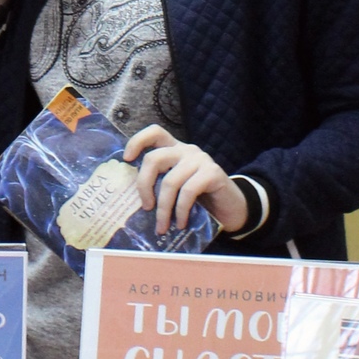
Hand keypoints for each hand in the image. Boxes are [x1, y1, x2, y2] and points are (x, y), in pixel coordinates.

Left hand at [121, 125, 247, 236]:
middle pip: (154, 159)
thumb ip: (160, 184)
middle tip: (146, 208)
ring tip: (162, 226)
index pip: (154, 132)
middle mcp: (186, 150)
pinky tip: (180, 223)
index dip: (137, 142)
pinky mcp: (212, 173)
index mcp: (174, 150)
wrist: (231, 208)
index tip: (127, 160)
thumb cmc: (199, 199)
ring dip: (163, 208)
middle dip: (144, 186)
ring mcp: (200, 160)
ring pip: (170, 181)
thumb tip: (132, 203)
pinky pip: (188, 192)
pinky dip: (180, 211)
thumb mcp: (176, 188)